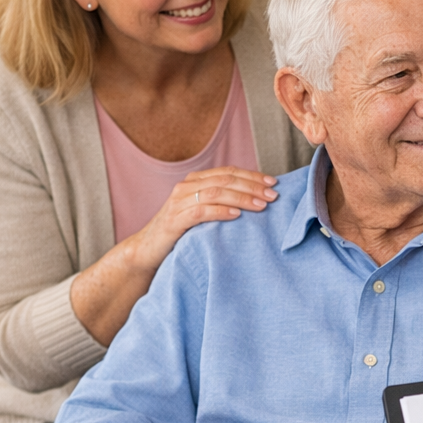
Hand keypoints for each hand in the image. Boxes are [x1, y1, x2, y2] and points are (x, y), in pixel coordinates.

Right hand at [129, 166, 277, 270]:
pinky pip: (201, 212)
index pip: (228, 172)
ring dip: (241, 198)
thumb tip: (258, 201)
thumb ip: (222, 203)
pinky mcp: (174, 220)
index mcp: (195, 181)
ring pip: (215, 192)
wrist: (148, 251)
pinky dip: (221, 212)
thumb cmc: (181, 233)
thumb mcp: (203, 213)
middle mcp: (186, 186)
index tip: (274, 183)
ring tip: (261, 206)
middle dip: (252, 186)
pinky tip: (237, 216)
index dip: (252, 176)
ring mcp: (178, 202)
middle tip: (273, 196)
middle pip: (225, 179)